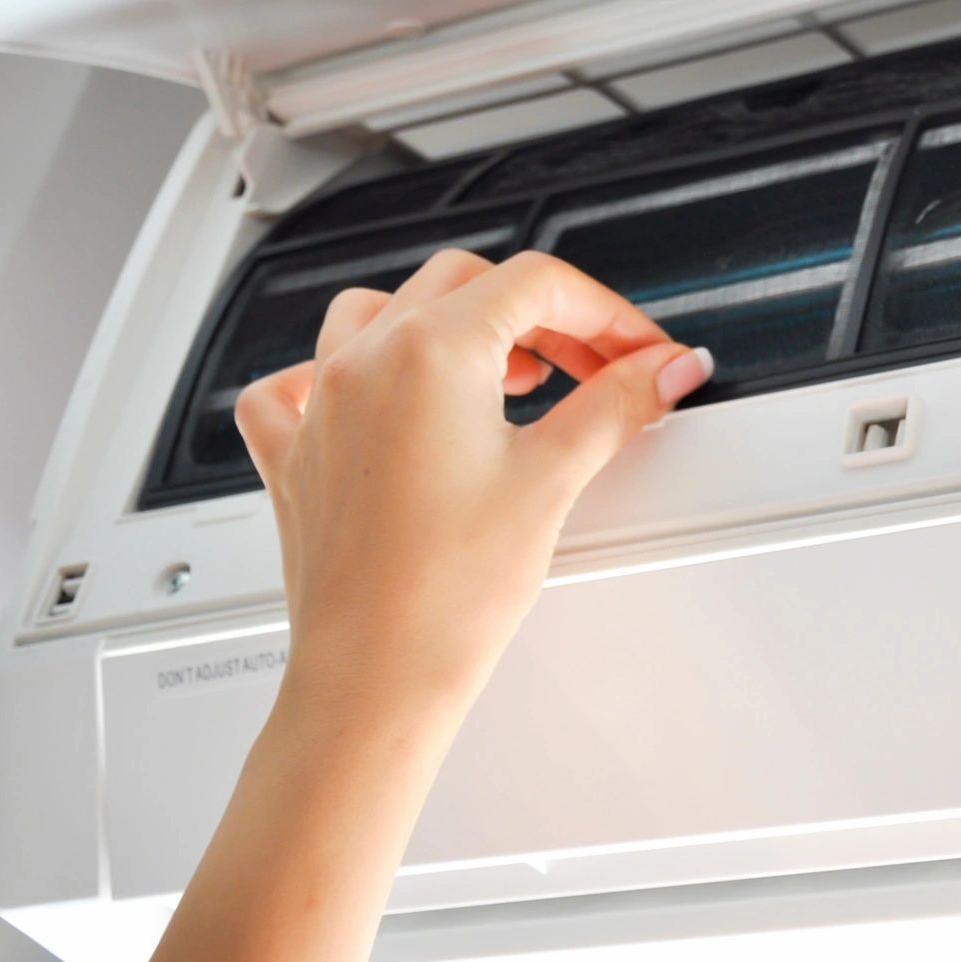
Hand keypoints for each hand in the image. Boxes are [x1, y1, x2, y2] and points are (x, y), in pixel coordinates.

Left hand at [234, 248, 713, 713]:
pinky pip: (296, 380)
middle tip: (597, 366)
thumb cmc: (447, 595)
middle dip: (544, 314)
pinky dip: (339, 370)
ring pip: (381, 310)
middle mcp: (366, 362)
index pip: (537, 283)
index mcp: (431, 352)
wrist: (375, 677)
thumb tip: (664, 370)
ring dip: (452, 322)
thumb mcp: (553, 479)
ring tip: (505, 369)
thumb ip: (617, 405)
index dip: (605, 311)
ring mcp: (322, 403)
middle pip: (468, 285)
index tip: (639, 350)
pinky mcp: (296, 453)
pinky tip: (378, 394)